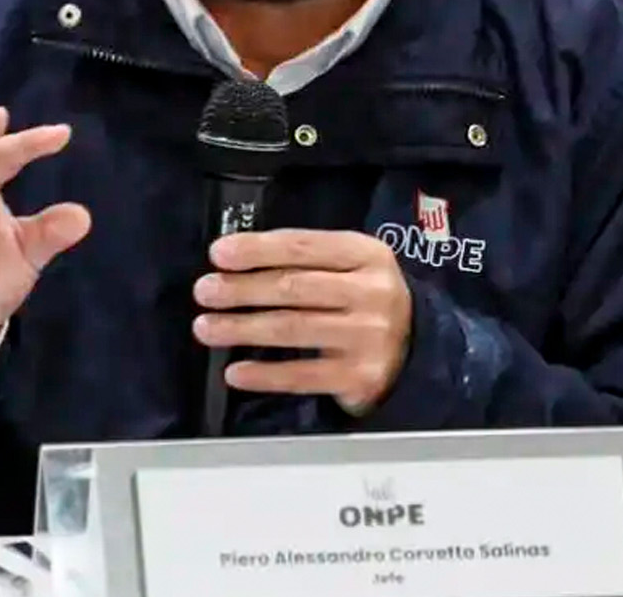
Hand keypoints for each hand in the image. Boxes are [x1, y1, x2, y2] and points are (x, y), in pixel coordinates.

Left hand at [192, 230, 412, 415]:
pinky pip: (302, 375)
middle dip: (241, 289)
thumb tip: (234, 260)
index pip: (302, 246)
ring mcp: (367, 337)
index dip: (257, 249)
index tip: (218, 254)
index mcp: (366, 254)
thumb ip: (305, 259)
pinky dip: (264, 374)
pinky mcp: (360, 377)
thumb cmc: (365, 298)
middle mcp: (371, 293)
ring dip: (242, 328)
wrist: (418, 349)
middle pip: (293, 287)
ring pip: (292, 329)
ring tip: (206, 327)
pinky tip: (235, 371)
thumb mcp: (350, 265)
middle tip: (204, 291)